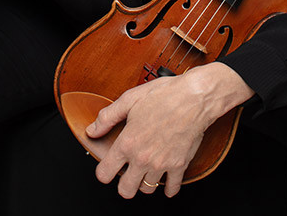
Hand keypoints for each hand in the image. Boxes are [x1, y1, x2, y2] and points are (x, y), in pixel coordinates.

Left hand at [85, 62, 253, 198]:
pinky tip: (166, 180)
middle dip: (123, 184)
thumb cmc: (164, 95)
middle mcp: (143, 158)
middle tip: (126, 173)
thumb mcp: (129, 99)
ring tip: (145, 170)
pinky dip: (168, 187)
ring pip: (147, 189)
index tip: (107, 167)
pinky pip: (172, 188)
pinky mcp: (179, 165)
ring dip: (144, 182)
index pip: (105, 173)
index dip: (103, 171)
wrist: (194, 97)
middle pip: (125, 190)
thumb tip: (92, 130)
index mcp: (128, 143)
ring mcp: (162, 164)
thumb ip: (108, 117)